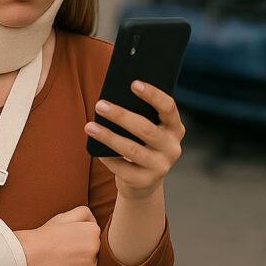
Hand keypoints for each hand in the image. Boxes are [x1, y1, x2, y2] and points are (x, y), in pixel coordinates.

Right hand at [14, 206, 100, 265]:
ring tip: (62, 262)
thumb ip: (85, 214)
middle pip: (93, 252)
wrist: (26, 257)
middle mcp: (95, 249)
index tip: (67, 241)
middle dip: (82, 252)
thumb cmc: (45, 236)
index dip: (79, 238)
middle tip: (64, 252)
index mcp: (93, 232)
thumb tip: (96, 223)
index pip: (94, 236)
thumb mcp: (65, 216)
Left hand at [84, 80, 185, 199]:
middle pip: (145, 129)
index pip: (168, 107)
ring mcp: (161, 167)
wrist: (144, 182)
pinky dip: (107, 157)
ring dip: (108, 136)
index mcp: (176, 128)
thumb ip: (141, 115)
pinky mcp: (145, 182)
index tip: (133, 83)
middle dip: (121, 116)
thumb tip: (115, 97)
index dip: (153, 95)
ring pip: (132, 149)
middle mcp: (173, 148)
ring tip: (90, 126)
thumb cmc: (142, 145)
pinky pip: (122, 168)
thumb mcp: (148, 129)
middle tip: (100, 104)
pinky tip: (95, 149)